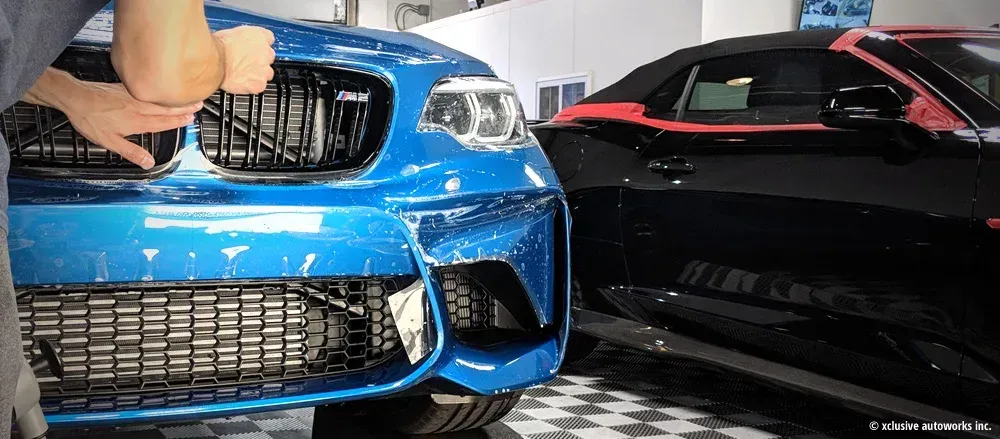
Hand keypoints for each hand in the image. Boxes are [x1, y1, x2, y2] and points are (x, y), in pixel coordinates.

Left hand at [62, 82, 201, 168]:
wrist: (75, 97)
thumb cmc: (90, 119)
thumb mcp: (109, 142)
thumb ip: (131, 152)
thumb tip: (148, 163)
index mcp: (137, 122)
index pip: (163, 123)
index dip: (178, 122)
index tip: (190, 120)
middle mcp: (138, 108)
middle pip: (166, 109)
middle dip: (182, 108)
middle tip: (197, 105)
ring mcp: (132, 97)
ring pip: (159, 100)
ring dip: (174, 100)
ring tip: (187, 98)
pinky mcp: (125, 89)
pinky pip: (148, 92)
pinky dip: (159, 92)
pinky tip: (161, 91)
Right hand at [214, 26, 275, 94]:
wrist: (213, 62)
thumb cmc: (215, 48)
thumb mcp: (228, 33)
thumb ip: (240, 38)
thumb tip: (237, 41)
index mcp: (258, 35)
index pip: (269, 38)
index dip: (260, 45)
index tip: (254, 49)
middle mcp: (265, 51)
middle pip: (268, 57)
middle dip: (258, 61)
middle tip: (244, 63)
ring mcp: (264, 69)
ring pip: (267, 73)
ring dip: (257, 74)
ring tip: (242, 75)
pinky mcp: (259, 83)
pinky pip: (259, 87)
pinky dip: (251, 86)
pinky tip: (241, 82)